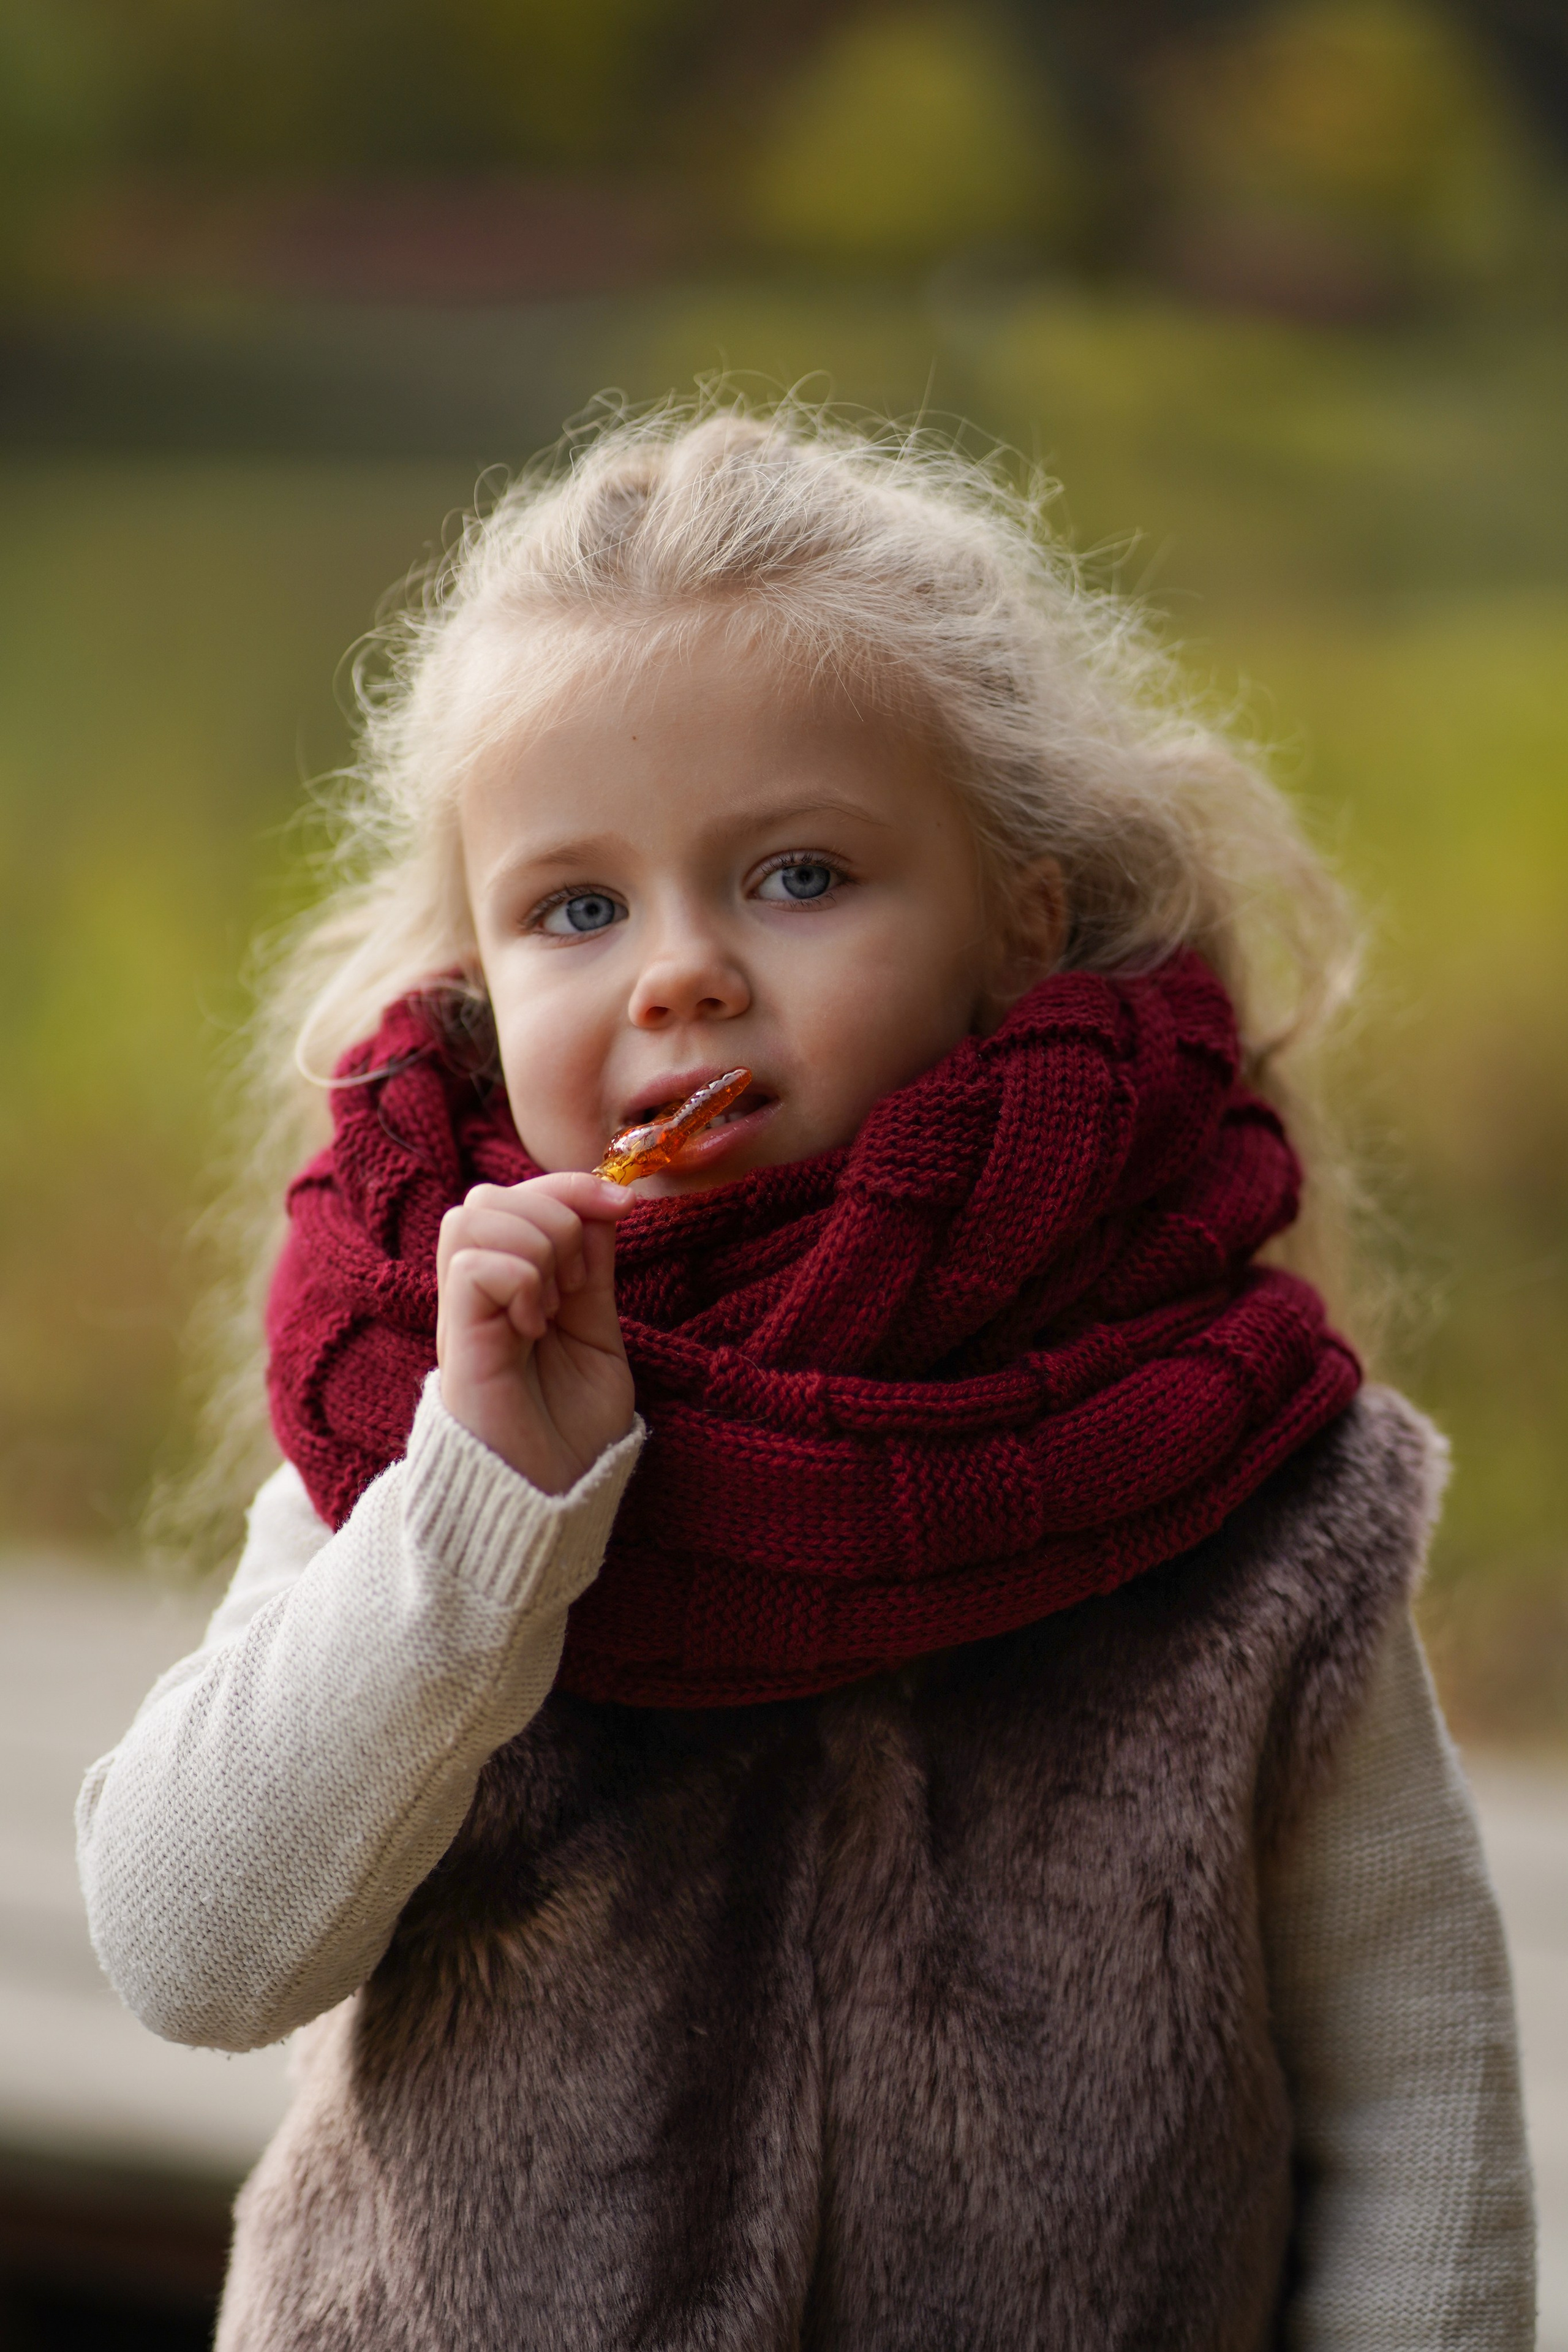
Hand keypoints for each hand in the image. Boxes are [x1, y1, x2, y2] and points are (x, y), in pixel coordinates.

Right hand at [436, 1173, 635, 1494]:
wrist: (551, 1504)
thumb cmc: (572, 1435)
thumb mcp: (597, 1337)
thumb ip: (592, 1275)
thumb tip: (602, 1205)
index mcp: (510, 1289)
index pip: (519, 1197)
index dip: (571, 1185)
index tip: (623, 1206)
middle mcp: (477, 1297)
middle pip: (486, 1196)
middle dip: (552, 1216)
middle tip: (576, 1286)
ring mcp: (462, 1318)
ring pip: (469, 1217)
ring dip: (533, 1246)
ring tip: (553, 1305)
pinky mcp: (458, 1344)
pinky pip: (472, 1267)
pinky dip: (518, 1279)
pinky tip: (534, 1325)